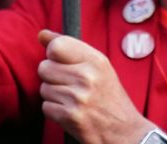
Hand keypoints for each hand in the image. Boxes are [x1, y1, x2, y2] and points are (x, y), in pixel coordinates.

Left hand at [37, 30, 154, 143]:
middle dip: (52, 77)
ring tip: (73, 100)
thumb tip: (41, 34)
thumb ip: (69, 47)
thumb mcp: (98, 66)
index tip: (62, 62)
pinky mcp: (70, 117)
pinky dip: (54, 111)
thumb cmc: (109, 97)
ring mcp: (78, 97)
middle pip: (44, 67)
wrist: (125, 132)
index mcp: (96, 60)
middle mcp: (87, 76)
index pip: (56, 46)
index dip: (53, 54)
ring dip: (54, 96)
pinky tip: (70, 112)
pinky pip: (45, 107)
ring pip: (43, 88)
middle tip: (69, 85)